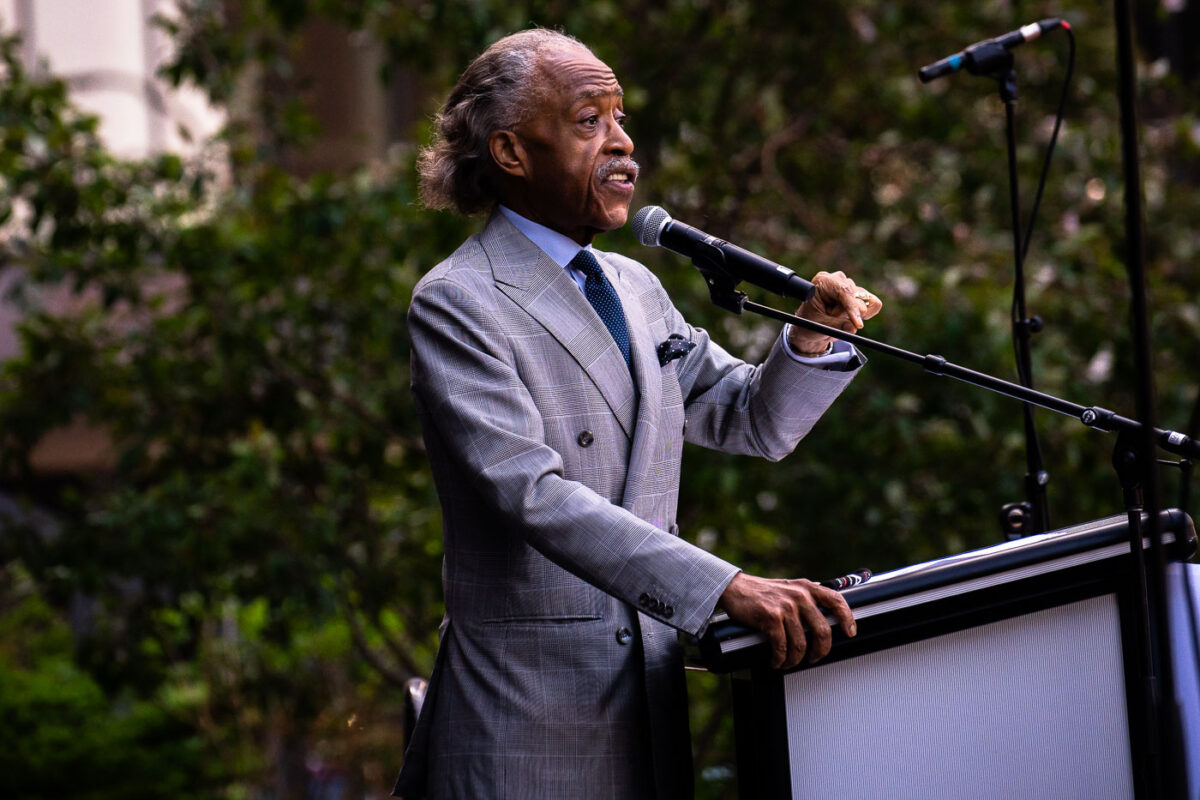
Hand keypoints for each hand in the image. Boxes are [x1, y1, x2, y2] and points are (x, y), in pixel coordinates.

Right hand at [719, 572, 856, 668]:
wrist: (735, 588)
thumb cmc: (763, 593)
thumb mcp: (790, 589)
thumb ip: (807, 600)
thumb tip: (824, 623)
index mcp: (807, 588)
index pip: (836, 600)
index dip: (847, 618)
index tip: (850, 632)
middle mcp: (799, 596)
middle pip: (822, 631)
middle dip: (820, 651)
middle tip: (813, 658)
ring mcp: (786, 607)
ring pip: (801, 644)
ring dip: (795, 660)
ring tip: (789, 662)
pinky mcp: (771, 617)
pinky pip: (782, 646)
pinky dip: (780, 658)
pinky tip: (776, 660)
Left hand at [787, 270, 882, 355]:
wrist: (811, 326)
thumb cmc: (810, 323)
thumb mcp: (818, 326)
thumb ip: (836, 326)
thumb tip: (853, 328)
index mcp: (823, 281)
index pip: (843, 291)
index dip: (852, 307)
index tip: (858, 324)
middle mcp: (838, 280)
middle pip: (856, 296)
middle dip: (849, 314)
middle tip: (834, 321)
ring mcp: (850, 286)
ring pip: (865, 302)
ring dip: (853, 315)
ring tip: (836, 319)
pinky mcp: (860, 294)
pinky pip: (873, 304)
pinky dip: (864, 315)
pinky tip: (850, 318)